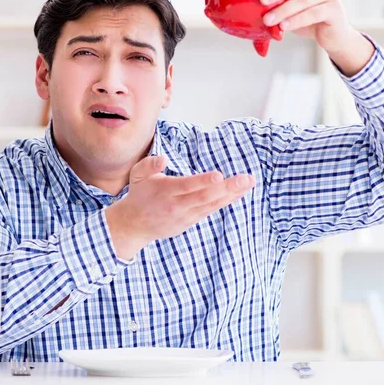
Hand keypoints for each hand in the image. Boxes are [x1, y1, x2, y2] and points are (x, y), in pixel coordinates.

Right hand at [106, 155, 255, 260]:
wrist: (134, 225)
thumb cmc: (140, 194)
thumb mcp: (137, 175)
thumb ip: (150, 164)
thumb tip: (163, 159)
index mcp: (165, 191)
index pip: (187, 186)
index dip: (204, 182)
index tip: (219, 175)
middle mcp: (177, 205)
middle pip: (205, 197)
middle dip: (227, 188)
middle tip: (246, 179)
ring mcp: (186, 215)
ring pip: (212, 205)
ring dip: (232, 194)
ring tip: (248, 183)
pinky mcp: (191, 221)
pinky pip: (211, 210)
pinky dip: (226, 201)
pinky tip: (239, 192)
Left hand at [259, 0, 357, 53]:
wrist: (333, 35)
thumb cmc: (308, 19)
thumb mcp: (292, 8)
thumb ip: (278, 3)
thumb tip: (249, 8)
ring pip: (304, 0)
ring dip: (283, 10)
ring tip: (268, 20)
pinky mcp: (334, 11)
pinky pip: (313, 14)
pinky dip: (296, 21)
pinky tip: (284, 27)